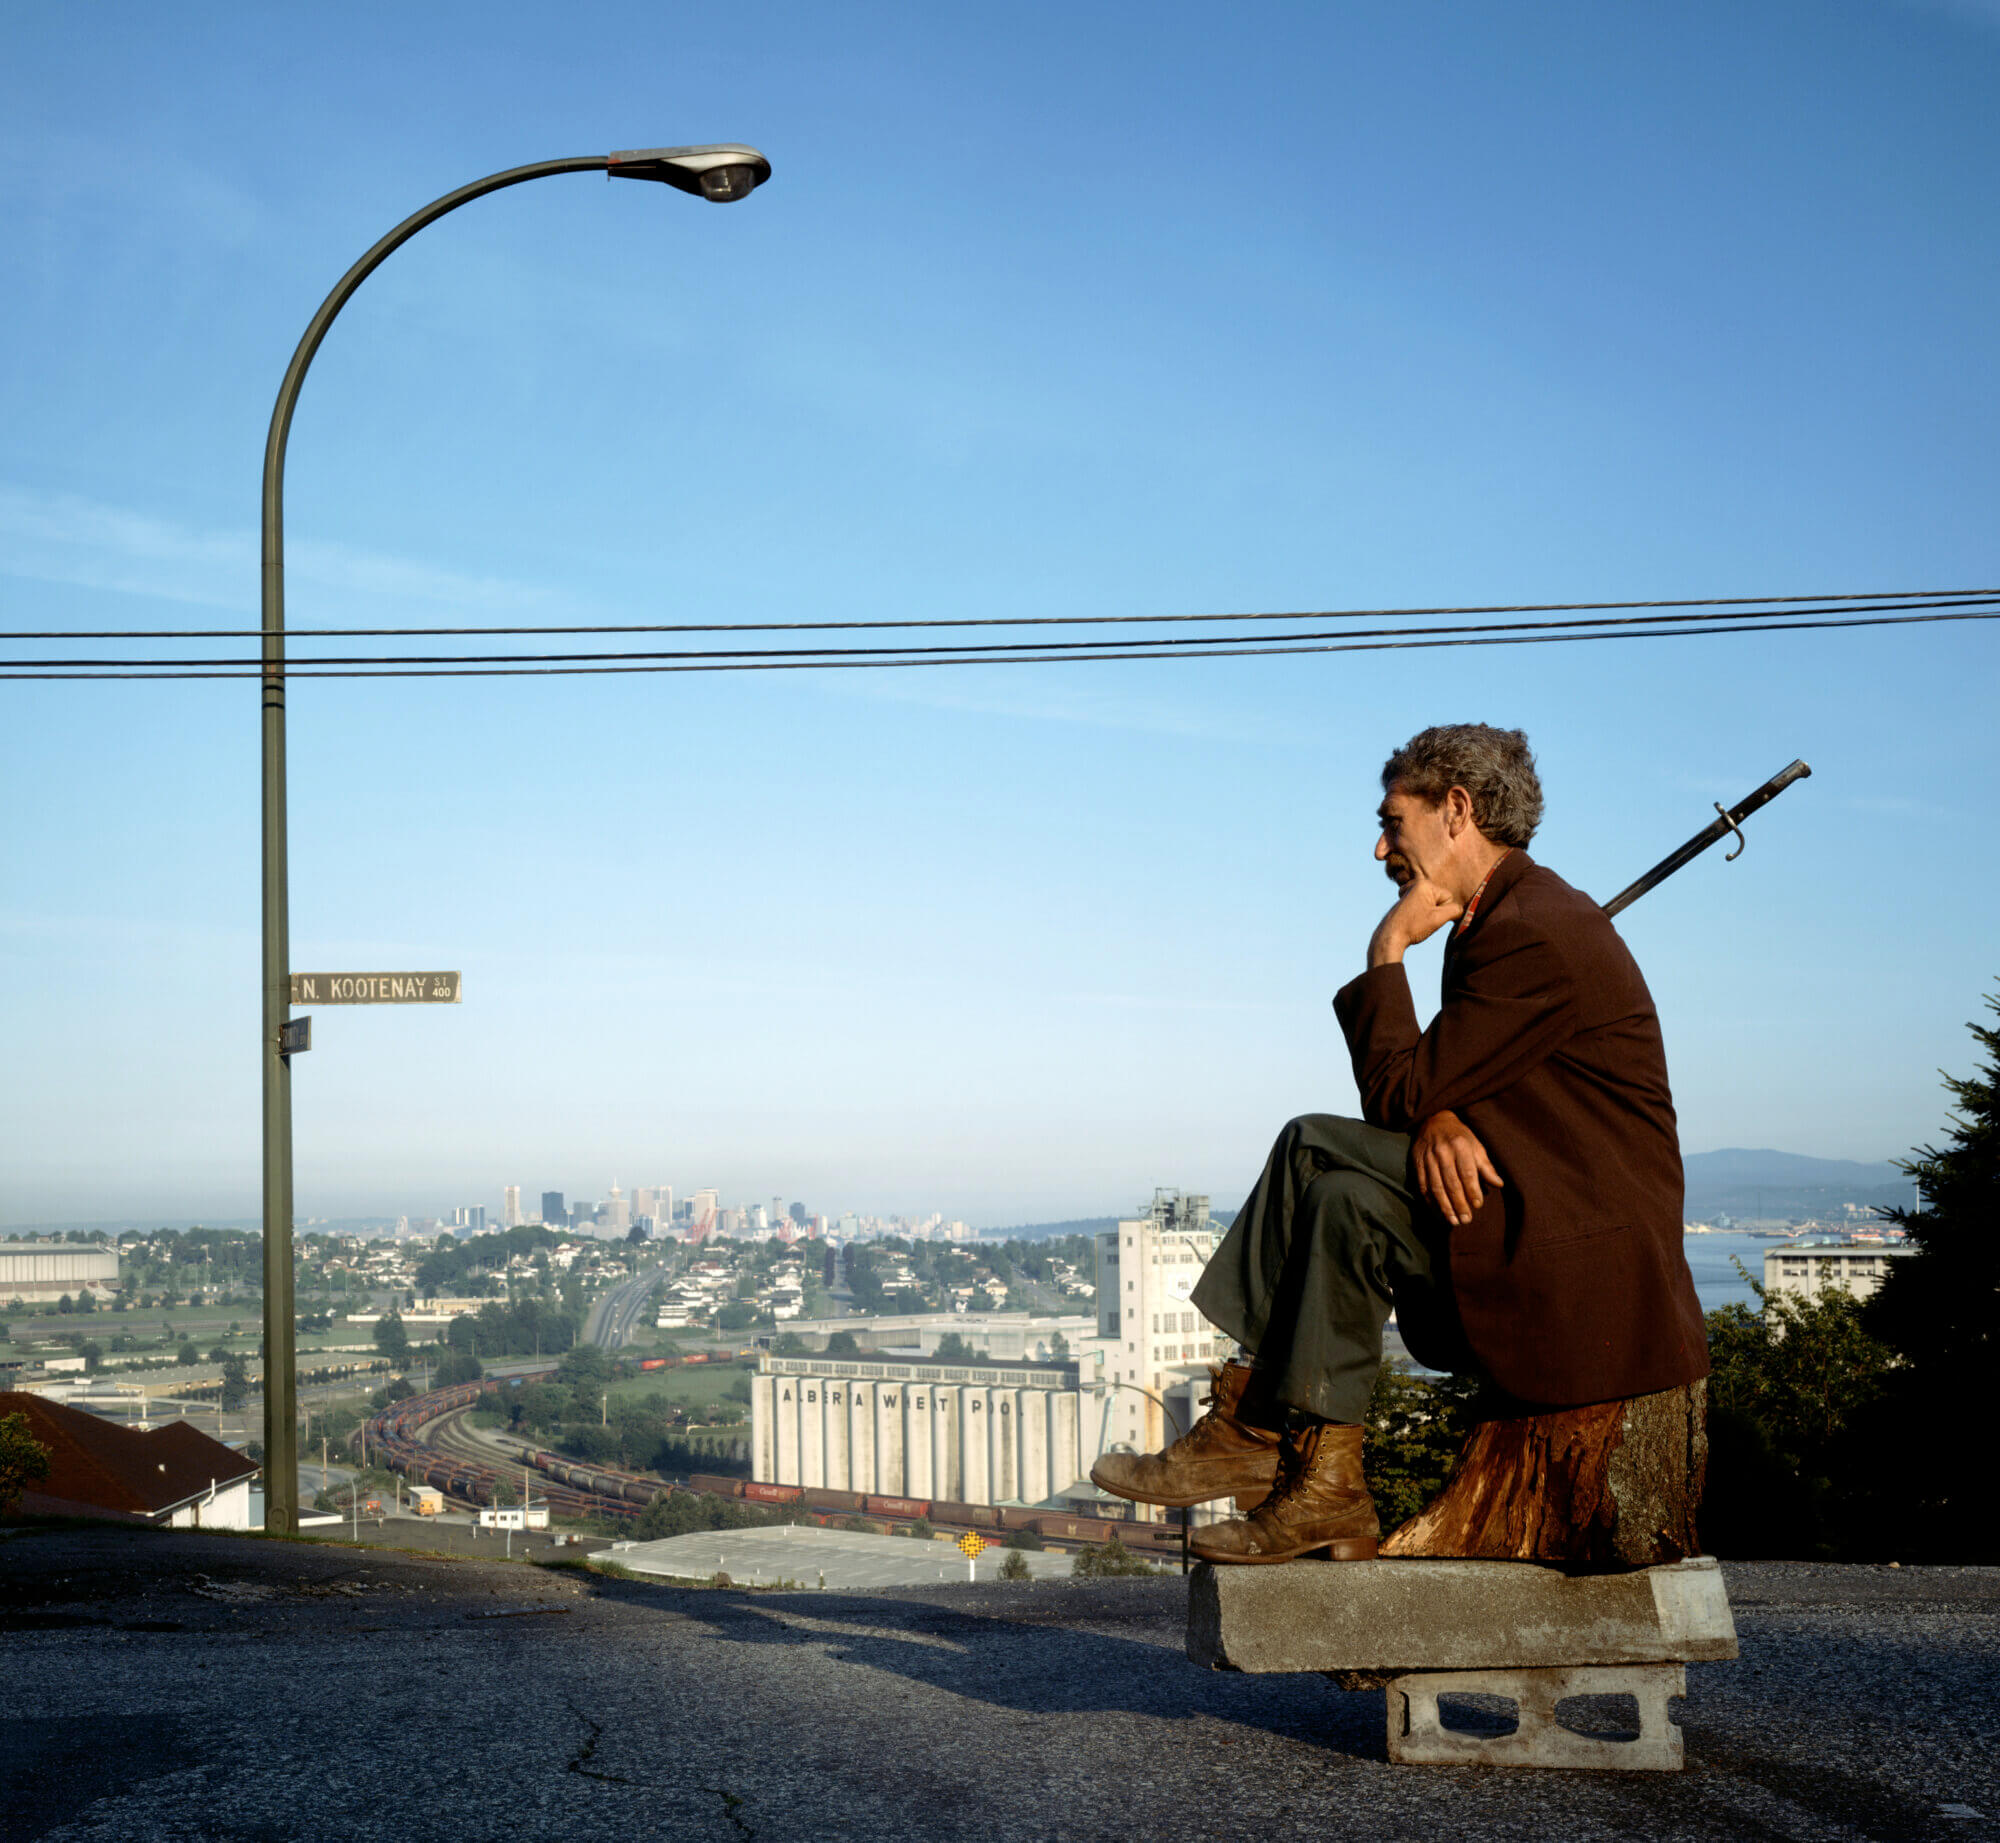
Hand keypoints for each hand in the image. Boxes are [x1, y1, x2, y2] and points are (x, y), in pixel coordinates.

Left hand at [1368, 876, 1463, 966]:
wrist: (1389, 937)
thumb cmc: (1413, 927)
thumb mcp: (1439, 918)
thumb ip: (1456, 910)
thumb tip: (1462, 909)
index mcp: (1424, 884)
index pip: (1449, 898)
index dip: (1443, 912)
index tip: (1427, 918)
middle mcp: (1416, 884)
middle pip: (1441, 900)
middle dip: (1436, 913)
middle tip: (1420, 920)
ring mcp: (1410, 892)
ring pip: (1433, 906)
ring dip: (1429, 915)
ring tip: (1415, 921)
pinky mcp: (1406, 900)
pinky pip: (1424, 908)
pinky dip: (1422, 916)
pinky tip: (1411, 919)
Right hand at [1413, 1110, 1502, 1227]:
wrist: (1433, 1120)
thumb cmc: (1459, 1136)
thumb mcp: (1476, 1145)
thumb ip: (1486, 1166)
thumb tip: (1499, 1184)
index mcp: (1460, 1146)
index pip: (1467, 1173)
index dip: (1472, 1191)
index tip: (1477, 1205)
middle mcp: (1442, 1152)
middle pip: (1451, 1183)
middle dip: (1459, 1203)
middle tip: (1466, 1220)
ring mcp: (1428, 1157)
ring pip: (1436, 1186)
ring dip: (1444, 1206)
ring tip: (1453, 1221)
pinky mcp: (1416, 1162)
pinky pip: (1422, 1185)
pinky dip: (1429, 1200)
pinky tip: (1436, 1211)